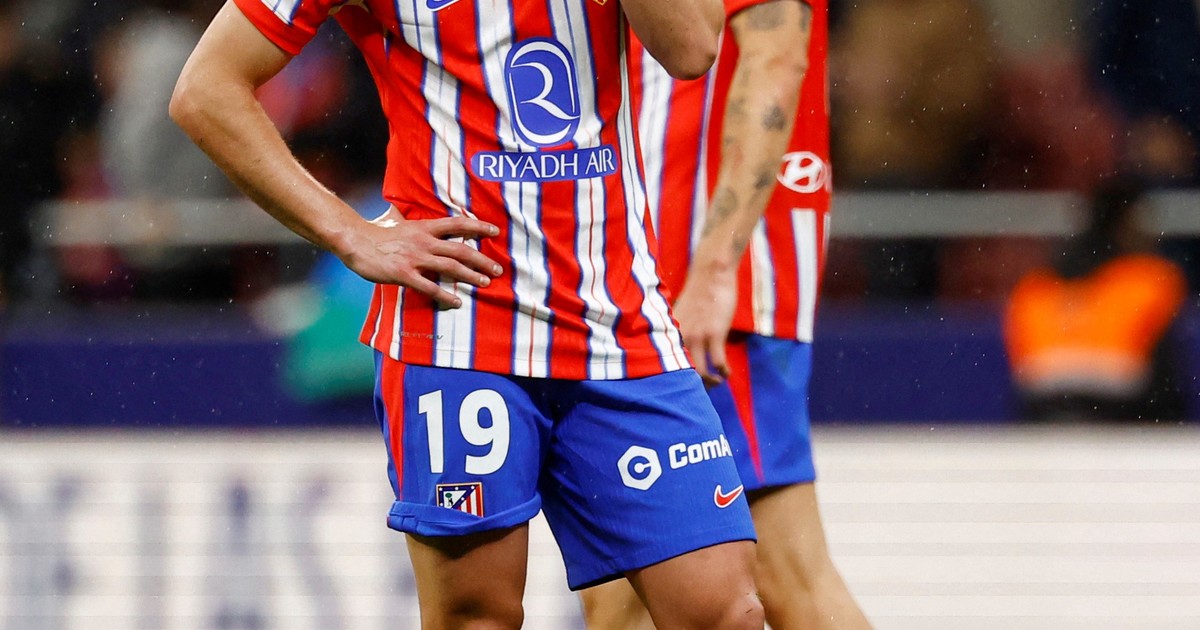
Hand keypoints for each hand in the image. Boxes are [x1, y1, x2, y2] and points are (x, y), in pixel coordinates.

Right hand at [337, 208, 502, 308]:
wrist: (354, 240)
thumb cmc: (377, 233)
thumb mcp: (401, 224)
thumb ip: (417, 226)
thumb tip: (426, 224)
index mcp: (424, 227)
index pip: (458, 224)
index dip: (478, 226)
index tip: (495, 231)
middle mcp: (424, 241)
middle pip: (460, 249)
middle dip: (482, 260)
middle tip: (498, 270)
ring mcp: (415, 258)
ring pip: (450, 267)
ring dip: (471, 276)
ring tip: (486, 284)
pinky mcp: (404, 274)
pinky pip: (430, 287)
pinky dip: (446, 295)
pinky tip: (457, 302)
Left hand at [673, 254, 737, 385]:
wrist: (711, 273)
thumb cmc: (699, 292)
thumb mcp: (681, 313)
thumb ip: (681, 331)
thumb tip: (683, 347)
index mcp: (670, 333)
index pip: (668, 364)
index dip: (676, 379)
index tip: (685, 385)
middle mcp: (680, 337)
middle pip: (683, 374)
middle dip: (695, 385)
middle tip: (705, 388)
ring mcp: (697, 336)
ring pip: (701, 373)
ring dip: (711, 382)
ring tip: (717, 382)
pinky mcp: (714, 334)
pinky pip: (718, 363)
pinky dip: (724, 372)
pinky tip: (727, 373)